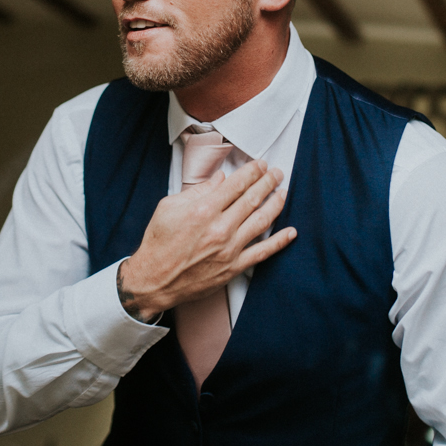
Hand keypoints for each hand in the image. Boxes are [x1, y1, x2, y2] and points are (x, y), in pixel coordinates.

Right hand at [118, 159, 295, 317]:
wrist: (155, 280)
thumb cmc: (159, 243)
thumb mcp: (169, 207)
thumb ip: (197, 190)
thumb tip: (220, 178)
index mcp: (203, 210)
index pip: (236, 184)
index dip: (253, 172)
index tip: (261, 165)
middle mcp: (220, 228)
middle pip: (253, 199)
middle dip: (268, 182)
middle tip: (277, 173)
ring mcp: (229, 249)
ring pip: (262, 221)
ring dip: (276, 204)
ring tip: (283, 192)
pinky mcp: (234, 267)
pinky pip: (263, 252)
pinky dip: (279, 241)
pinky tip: (290, 232)